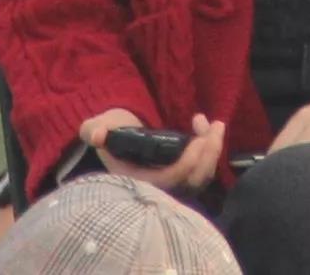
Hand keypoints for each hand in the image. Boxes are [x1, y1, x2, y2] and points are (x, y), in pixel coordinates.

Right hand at [80, 109, 225, 192]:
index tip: (197, 142)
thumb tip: (97, 135)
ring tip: (216, 125)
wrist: (118, 130)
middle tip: (215, 128)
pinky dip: (209, 147)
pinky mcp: (182, 169)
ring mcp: (171, 178)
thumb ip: (94, 129)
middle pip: (190, 183)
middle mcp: (156, 185)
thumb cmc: (109, 130)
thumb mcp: (98, 126)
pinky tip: (204, 123)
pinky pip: (201, 166)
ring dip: (213, 151)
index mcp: (137, 180)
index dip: (185, 167)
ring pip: (200, 176)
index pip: (167, 183)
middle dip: (208, 158)